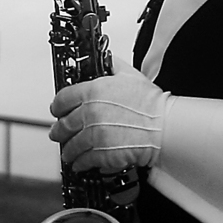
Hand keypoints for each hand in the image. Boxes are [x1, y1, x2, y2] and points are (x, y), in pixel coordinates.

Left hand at [49, 73, 169, 172]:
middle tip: (58, 134)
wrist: (165, 127)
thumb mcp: (130, 74)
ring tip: (68, 153)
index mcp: (93, 92)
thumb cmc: (151, 104)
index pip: (62, 100)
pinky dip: (80, 163)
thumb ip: (113, 65)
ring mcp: (95, 135)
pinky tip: (80, 163)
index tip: (57, 111)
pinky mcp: (102, 154)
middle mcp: (90, 113)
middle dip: (58, 131)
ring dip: (68, 150)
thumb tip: (106, 59)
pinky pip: (83, 160)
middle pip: (63, 125)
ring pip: (71, 146)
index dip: (57, 107)